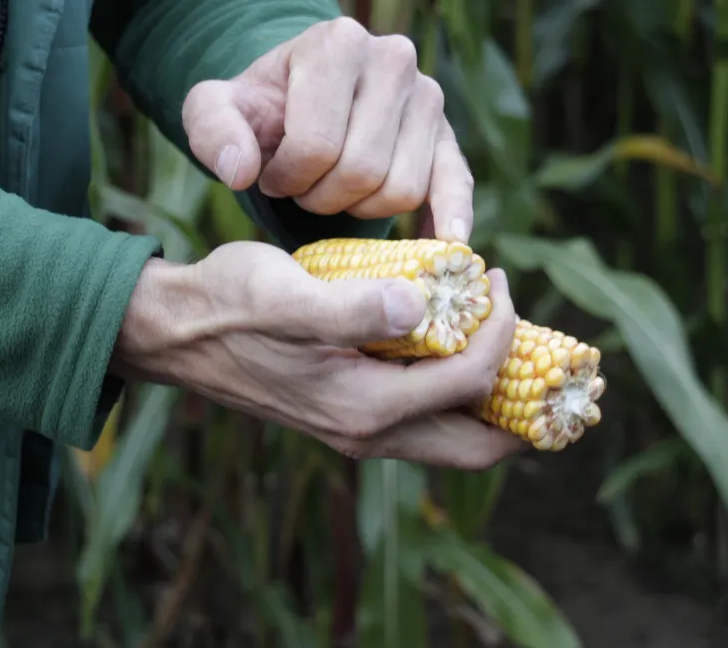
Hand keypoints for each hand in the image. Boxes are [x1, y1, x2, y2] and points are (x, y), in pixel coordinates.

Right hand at [111, 242, 524, 469]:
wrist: (178, 331)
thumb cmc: (230, 306)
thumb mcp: (287, 297)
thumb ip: (353, 307)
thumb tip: (423, 305)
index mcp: (364, 409)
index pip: (470, 382)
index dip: (501, 330)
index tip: (496, 278)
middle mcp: (370, 432)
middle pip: (478, 447)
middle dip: (528, 411)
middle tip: (549, 355)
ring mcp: (362, 428)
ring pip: (456, 436)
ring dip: (497, 402)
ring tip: (515, 345)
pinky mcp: (354, 412)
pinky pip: (429, 418)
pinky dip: (461, 392)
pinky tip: (462, 342)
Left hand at [180, 17, 473, 242]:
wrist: (303, 98)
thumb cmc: (262, 108)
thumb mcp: (217, 110)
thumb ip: (214, 133)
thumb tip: (240, 171)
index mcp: (337, 43)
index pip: (317, 145)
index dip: (289, 178)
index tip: (272, 174)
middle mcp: (394, 59)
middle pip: (363, 171)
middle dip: (323, 197)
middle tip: (304, 188)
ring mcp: (429, 98)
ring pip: (401, 190)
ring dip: (359, 208)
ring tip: (334, 188)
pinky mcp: (449, 137)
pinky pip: (455, 186)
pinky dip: (451, 218)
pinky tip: (446, 244)